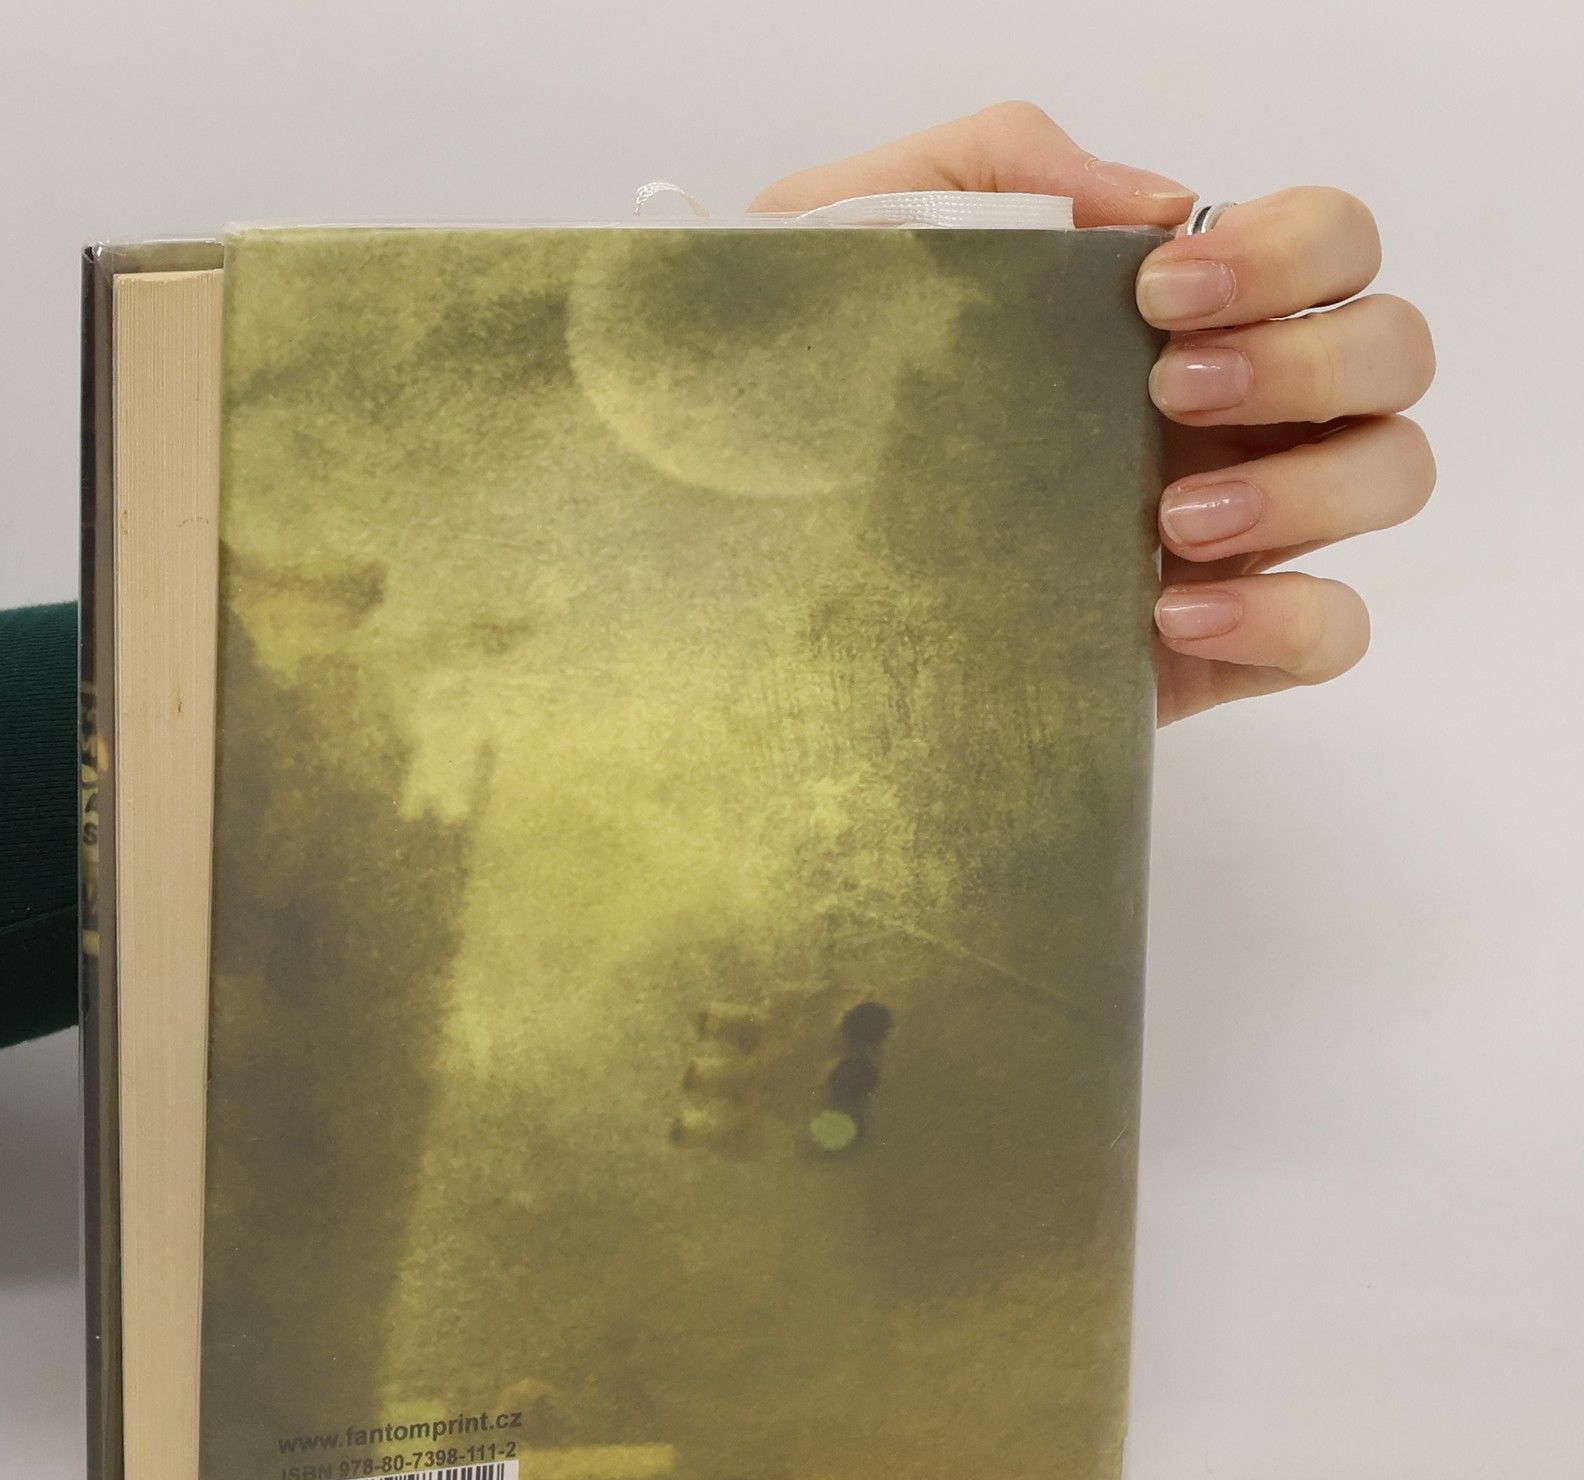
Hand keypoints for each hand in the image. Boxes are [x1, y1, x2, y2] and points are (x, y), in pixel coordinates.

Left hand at [753, 104, 1436, 723]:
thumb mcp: (860, 234)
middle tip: (1168, 385)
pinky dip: (1286, 617)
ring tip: (1170, 513)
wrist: (756, 546)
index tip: (1159, 289)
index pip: (1329, 242)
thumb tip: (1148, 202)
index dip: (1289, 249)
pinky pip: (1333, 631)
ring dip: (1311, 485)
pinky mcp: (1208, 646)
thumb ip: (993, 163)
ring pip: (1389, 475)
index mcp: (1179, 311)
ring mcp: (1233, 529)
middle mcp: (1232, 409)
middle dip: (1308, 357)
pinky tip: (1171, 612)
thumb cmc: (818, 382)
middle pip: (1392, 351)